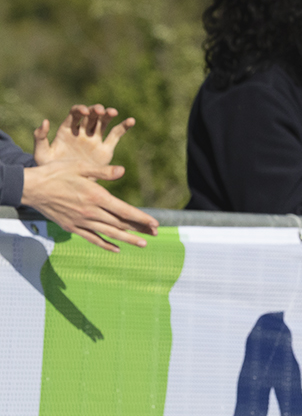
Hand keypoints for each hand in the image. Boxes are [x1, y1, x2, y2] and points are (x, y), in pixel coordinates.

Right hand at [21, 161, 158, 251]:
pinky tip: (116, 249)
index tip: (156, 223)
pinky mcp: (71, 227)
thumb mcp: (80, 166)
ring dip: (127, 240)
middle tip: (156, 233)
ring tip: (143, 244)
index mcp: (96, 197)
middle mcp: (91, 212)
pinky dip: (105, 245)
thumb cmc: (56, 173)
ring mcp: (81, 222)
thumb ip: (103, 171)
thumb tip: (122, 171)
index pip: (125, 211)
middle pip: (121, 224)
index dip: (142, 218)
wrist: (31, 188)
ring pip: (109, 234)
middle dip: (140, 229)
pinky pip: (92, 238)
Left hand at [34, 104, 135, 166]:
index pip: (75, 114)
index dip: (80, 110)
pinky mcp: (106, 149)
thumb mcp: (41, 154)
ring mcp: (95, 139)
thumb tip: (45, 121)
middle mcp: (82, 132)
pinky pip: (116, 135)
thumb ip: (40, 138)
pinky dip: (124, 127)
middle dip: (95, 110)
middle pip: (91, 115)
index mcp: (67, 130)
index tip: (83, 111)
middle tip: (99, 111)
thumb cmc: (50, 169)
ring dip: (108, 114)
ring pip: (103, 122)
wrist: (66, 185)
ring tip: (112, 112)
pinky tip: (131, 121)